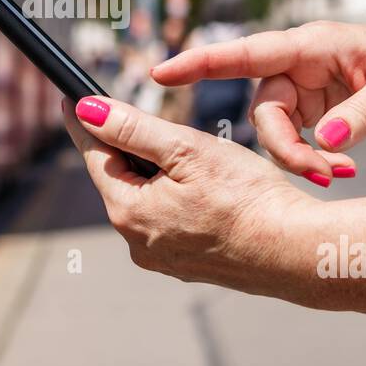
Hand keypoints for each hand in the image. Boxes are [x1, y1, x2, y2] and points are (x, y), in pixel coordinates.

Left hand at [63, 96, 308, 294]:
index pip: (95, 156)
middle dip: (130, 149)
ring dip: (157, 175)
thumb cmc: (247, 197)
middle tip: (145, 121)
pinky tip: (207, 191)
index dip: (84, 123)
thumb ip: (133, 129)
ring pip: (146, 201)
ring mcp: (163, 258)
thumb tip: (87, 111)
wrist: (295, 251)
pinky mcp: (188, 264)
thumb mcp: (186, 150)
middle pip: (120, 179)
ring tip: (191, 159)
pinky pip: (170, 221)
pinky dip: (179, 200)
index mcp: (130, 212)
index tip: (70, 100)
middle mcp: (138, 242)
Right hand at [151, 21, 365, 181]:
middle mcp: (300, 63)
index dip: (202, 62)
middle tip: (322, 173)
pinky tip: (342, 169)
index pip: (247, 52)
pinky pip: (296, 137)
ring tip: (341, 174)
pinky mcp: (315, 107)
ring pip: (276, 129)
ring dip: (301, 158)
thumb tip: (326, 140)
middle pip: (264, 109)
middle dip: (283, 147)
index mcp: (311, 44)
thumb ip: (362, 114)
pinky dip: (314, 158)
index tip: (163, 73)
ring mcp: (305, 87)